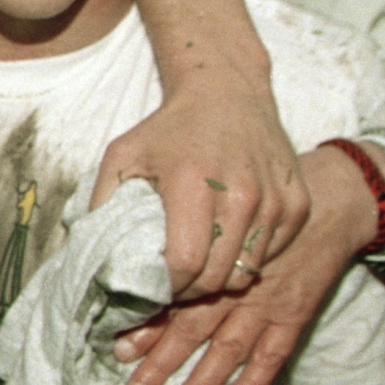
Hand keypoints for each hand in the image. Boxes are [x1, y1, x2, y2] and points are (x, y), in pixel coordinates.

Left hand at [94, 73, 308, 301]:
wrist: (227, 93)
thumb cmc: (168, 129)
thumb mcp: (122, 156)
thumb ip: (102, 204)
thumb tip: (88, 256)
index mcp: (194, 183)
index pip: (185, 263)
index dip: (165, 286)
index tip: (151, 287)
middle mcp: (242, 194)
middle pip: (217, 276)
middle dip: (189, 291)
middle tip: (172, 285)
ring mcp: (275, 201)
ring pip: (245, 272)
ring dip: (218, 280)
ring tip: (197, 268)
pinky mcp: (296, 205)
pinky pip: (269, 255)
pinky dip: (245, 260)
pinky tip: (225, 243)